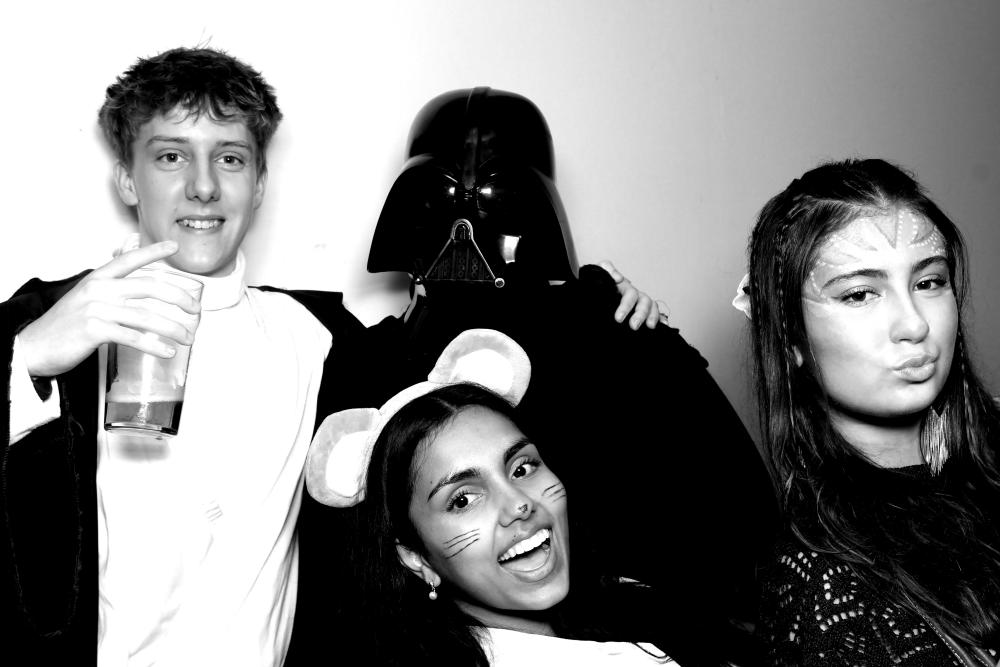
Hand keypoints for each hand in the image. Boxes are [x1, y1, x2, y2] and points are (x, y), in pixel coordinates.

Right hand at [18, 241, 201, 377]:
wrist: (34, 346)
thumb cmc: (65, 325)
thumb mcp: (86, 298)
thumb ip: (110, 288)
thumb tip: (136, 283)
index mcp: (98, 278)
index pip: (129, 259)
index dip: (153, 252)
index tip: (175, 247)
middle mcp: (99, 290)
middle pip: (150, 288)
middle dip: (179, 298)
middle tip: (196, 309)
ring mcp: (96, 309)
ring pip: (146, 316)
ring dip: (173, 328)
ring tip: (188, 337)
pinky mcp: (94, 331)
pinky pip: (133, 337)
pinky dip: (155, 346)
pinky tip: (168, 351)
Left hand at [599, 260, 667, 329]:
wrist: (593, 295)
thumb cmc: (596, 284)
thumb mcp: (598, 272)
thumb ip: (606, 268)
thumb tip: (619, 278)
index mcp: (624, 287)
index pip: (630, 295)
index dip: (626, 306)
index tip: (618, 319)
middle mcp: (635, 295)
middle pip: (644, 301)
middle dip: (640, 314)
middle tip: (633, 326)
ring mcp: (640, 303)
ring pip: (652, 307)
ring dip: (653, 316)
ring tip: (650, 327)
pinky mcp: (643, 313)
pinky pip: (657, 314)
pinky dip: (661, 319)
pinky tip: (663, 325)